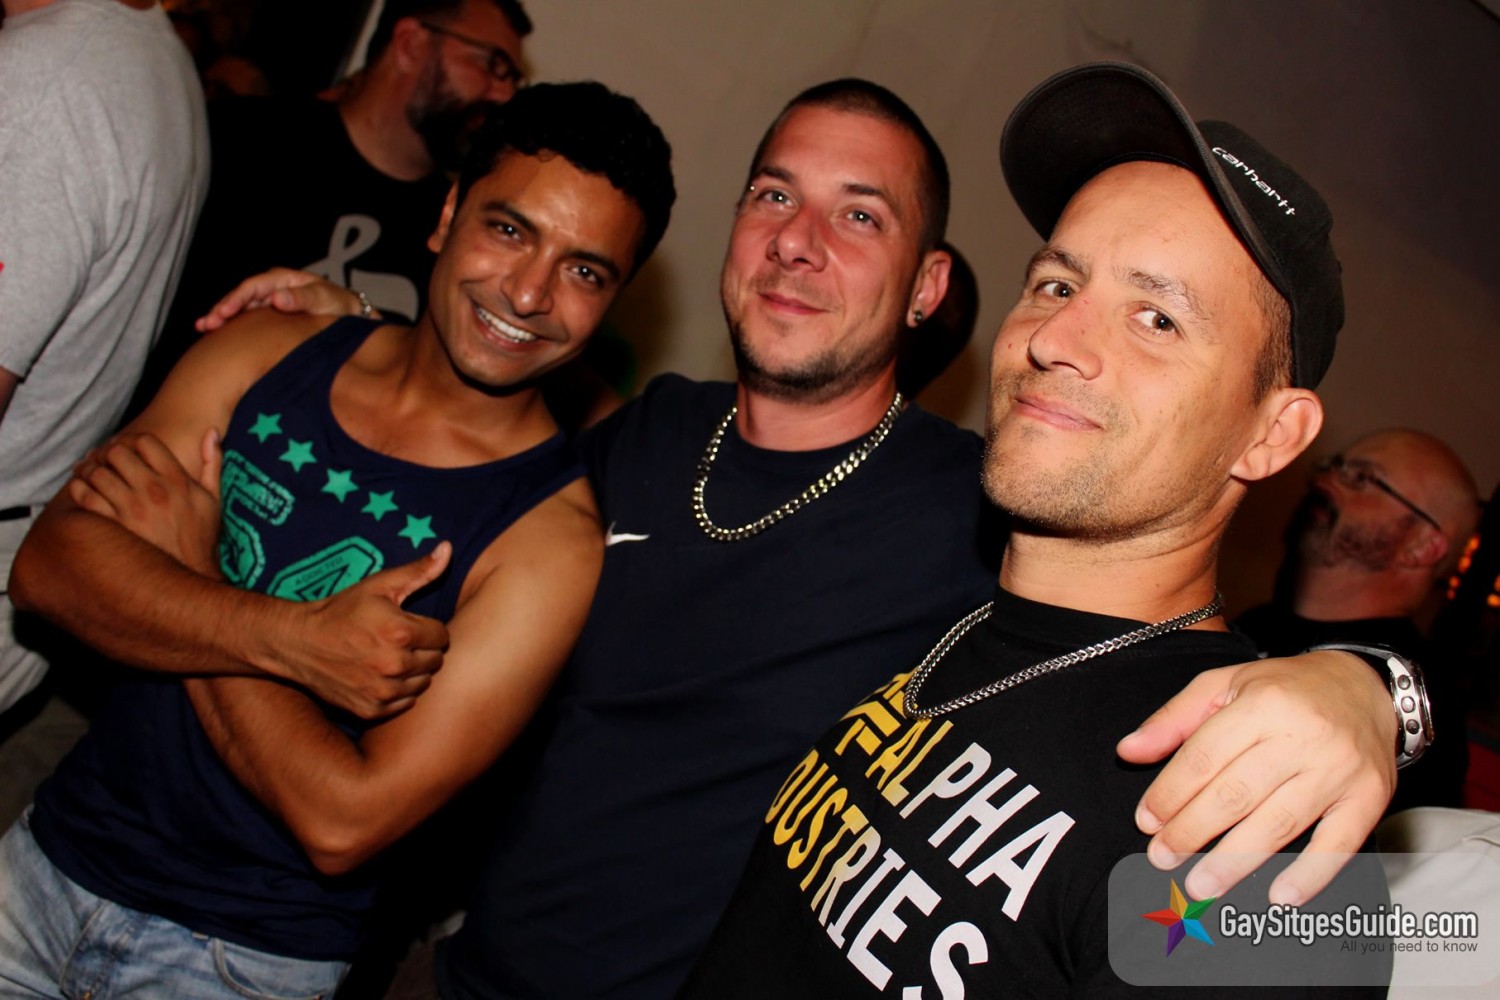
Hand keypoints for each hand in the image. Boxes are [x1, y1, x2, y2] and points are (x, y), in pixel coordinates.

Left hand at [67, 430, 223, 574]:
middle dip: (109, 453)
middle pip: (117, 452)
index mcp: (177, 480)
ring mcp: (132, 509)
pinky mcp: (115, 526)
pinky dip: (80, 489)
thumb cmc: (202, 537)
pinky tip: (84, 490)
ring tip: (92, 474)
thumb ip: (213, 463)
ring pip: (97, 472)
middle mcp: (154, 490)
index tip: (130, 449)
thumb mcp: (214, 499)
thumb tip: (211, 432)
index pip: (145, 441)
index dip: (133, 440)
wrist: (190, 575)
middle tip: (107, 460)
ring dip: (91, 470)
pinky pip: (86, 497)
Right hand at [195, 268, 369, 331]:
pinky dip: (234, 327)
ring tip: (203, 329)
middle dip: (221, 309)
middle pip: (241, 297)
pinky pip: (249, 320)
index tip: (223, 314)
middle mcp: (272, 288)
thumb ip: (302, 298)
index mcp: (282, 279)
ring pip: (241, 309)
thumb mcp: (324, 300)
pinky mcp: (271, 317)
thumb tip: (276, 299)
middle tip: (204, 325)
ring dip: (222, 318)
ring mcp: (270, 302)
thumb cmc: (340, 306)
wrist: (352, 319)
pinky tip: (219, 337)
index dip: (235, 299)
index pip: (252, 287)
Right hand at [276, 543, 452, 718]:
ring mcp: (382, 691)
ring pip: (422, 683)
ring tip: (389, 656)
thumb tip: (448, 548)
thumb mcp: (379, 585)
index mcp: (401, 632)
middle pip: (436, 661)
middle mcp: (394, 665)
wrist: (298, 643)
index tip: (409, 625)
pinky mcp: (371, 709)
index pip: (443, 637)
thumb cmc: (341, 610)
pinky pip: (404, 702)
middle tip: (398, 641)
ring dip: (412, 672)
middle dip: (422, 650)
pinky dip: (397, 691)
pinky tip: (379, 675)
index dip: (428, 629)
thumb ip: (419, 571)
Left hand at [1117, 651, 1394, 904]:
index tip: (1147, 821)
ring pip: (1279, 823)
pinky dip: (1311, 874)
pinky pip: (1339, 843)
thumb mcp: (1224, 684)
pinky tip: (1280, 896)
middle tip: (1162, 858)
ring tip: (1200, 885)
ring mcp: (1338, 769)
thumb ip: (1173, 720)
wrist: (1365, 687)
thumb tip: (1128, 752)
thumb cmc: (1285, 689)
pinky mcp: (1369, 797)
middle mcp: (1302, 736)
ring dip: (1235, 861)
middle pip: (1236, 794)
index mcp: (1262, 705)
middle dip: (1192, 831)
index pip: (1204, 757)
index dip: (1170, 793)